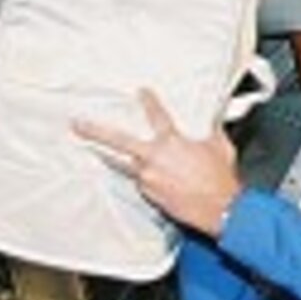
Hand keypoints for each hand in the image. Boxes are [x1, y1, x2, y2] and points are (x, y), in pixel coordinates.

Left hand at [74, 88, 242, 238]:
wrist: (222, 208)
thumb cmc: (222, 179)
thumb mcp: (220, 147)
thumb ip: (211, 133)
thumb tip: (213, 125)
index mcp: (171, 142)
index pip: (156, 115)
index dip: (148, 101)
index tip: (141, 91)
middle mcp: (154, 159)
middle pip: (117, 142)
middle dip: (95, 132)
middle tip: (78, 124)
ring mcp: (149, 179)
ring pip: (126, 166)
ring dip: (112, 160)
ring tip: (96, 153)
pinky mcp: (150, 195)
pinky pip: (142, 183)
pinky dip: (145, 178)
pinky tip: (155, 180)